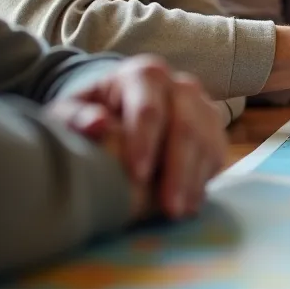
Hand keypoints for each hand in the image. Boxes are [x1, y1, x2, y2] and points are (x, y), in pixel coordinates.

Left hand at [45, 55, 227, 220]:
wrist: (119, 112)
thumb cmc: (91, 114)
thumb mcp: (72, 112)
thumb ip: (75, 116)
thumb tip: (96, 123)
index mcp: (144, 75)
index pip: (150, 108)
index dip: (145, 142)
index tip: (136, 176)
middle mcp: (181, 86)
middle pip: (186, 126)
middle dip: (177, 169)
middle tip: (167, 207)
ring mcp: (203, 107)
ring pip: (207, 142)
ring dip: (194, 180)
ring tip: (178, 213)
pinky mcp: (215, 130)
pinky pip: (217, 155)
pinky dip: (204, 182)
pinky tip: (189, 206)